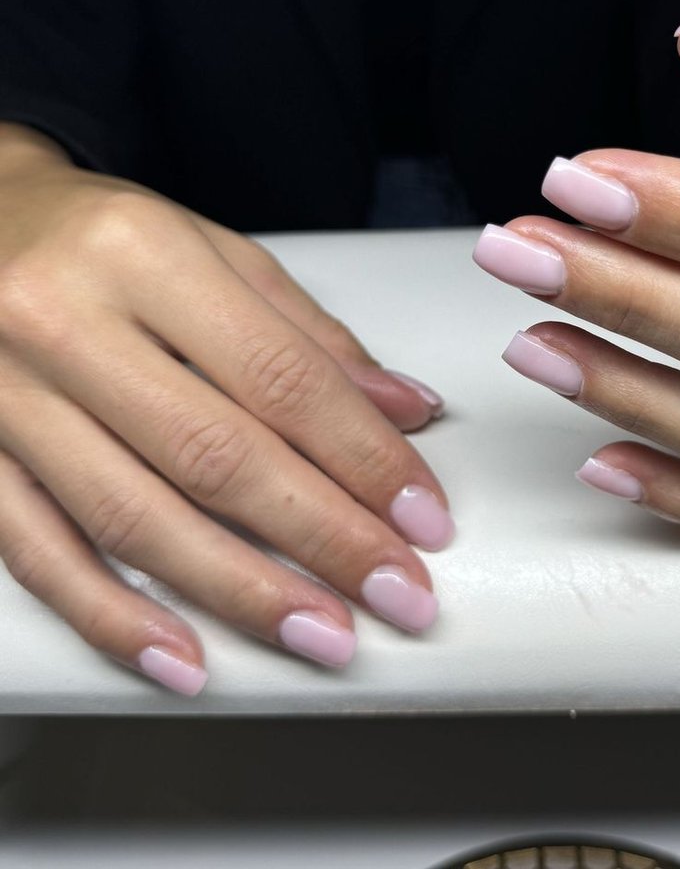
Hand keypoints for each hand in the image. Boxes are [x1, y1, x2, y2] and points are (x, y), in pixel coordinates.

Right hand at [0, 125, 450, 694]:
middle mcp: (63, 323)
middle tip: (399, 592)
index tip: (423, 516)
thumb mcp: (212, 251)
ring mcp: (2, 398)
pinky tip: (185, 658)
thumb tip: (404, 409)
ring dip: (241, 592)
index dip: (364, 457)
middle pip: (217, 456)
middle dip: (324, 538)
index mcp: (142, 255)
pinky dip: (113, 615)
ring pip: (134, 518)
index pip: (281, 377)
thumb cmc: (96, 235)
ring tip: (324, 634)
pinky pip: (38, 554)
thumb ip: (308, 334)